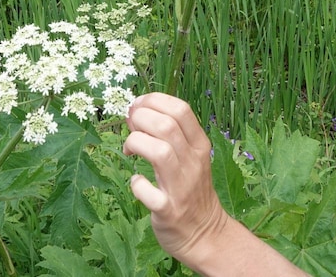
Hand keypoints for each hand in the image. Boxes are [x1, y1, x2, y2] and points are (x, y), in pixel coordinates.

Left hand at [122, 92, 228, 264]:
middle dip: (141, 119)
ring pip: (159, 152)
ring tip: (130, 150)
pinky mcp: (168, 211)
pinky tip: (137, 182)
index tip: (138, 106)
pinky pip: (148, 192)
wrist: (205, 233)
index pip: (181, 109)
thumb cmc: (190, 189)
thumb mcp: (189, 157)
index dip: (153, 101)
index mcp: (199, 146)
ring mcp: (181, 187)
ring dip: (136, 144)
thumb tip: (135, 113)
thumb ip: (167, 134)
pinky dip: (137, 184)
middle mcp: (193, 163)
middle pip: (166, 126)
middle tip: (130, 128)